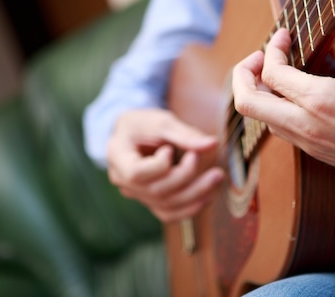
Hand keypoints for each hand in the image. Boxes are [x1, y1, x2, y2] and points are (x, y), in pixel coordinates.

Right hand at [107, 108, 223, 222]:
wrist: (134, 133)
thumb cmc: (145, 123)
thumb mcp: (161, 121)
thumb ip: (185, 134)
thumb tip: (213, 144)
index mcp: (117, 156)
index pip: (137, 173)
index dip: (159, 165)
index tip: (170, 149)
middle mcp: (123, 181)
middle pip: (156, 190)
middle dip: (186, 177)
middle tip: (205, 159)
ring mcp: (136, 194)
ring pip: (166, 204)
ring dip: (195, 194)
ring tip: (216, 177)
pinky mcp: (150, 200)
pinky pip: (169, 213)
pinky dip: (189, 208)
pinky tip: (208, 196)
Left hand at [232, 26, 334, 200]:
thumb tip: (334, 25)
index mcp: (319, 101)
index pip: (272, 72)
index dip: (272, 48)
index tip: (284, 35)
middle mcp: (305, 125)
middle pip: (247, 102)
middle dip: (242, 74)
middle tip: (259, 58)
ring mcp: (306, 143)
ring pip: (261, 117)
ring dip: (258, 92)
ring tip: (277, 72)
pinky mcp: (313, 152)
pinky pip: (280, 128)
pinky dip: (275, 108)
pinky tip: (294, 94)